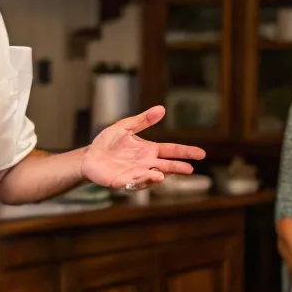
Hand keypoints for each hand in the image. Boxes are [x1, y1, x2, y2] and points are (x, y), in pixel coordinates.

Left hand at [80, 105, 204, 189]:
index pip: (172, 151)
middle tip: (190, 169)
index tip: (201, 154)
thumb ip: (143, 120)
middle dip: (178, 168)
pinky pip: (134, 183)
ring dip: (158, 176)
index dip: (186, 152)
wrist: (90, 156)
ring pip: (152, 176)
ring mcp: (136, 174)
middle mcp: (146, 163)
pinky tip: (146, 178)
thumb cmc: (108, 142)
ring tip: (163, 174)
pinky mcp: (123, 182)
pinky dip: (141, 181)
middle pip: (167, 166)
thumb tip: (162, 109)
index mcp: (149, 150)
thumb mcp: (126, 127)